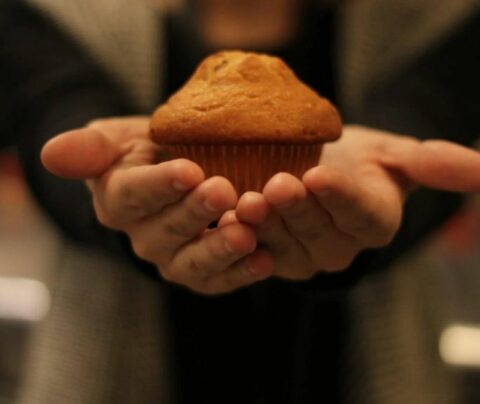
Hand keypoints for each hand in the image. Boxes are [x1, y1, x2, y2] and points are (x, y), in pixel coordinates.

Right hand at [41, 116, 272, 293]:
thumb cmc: (148, 150)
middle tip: (223, 192)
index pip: (133, 194)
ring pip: (192, 262)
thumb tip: (50, 153)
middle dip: (194, 213)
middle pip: (166, 231)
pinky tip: (266, 258)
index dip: (159, 186)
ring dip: (219, 249)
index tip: (188, 171)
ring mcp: (173, 259)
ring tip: (246, 233)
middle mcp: (143, 237)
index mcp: (119, 200)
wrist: (179, 170)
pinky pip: (219, 279)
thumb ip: (91, 149)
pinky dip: (243, 272)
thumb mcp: (118, 139)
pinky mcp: (203, 274)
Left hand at [232, 125, 479, 279]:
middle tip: (276, 184)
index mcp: (372, 223)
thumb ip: (432, 164)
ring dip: (263, 224)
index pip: (360, 214)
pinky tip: (222, 214)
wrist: (322, 168)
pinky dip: (238, 233)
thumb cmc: (361, 161)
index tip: (320, 174)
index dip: (341, 197)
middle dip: (297, 210)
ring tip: (244, 200)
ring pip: (282, 244)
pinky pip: (253, 248)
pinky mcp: (269, 255)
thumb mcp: (396, 155)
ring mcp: (301, 256)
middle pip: (317, 232)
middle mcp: (338, 248)